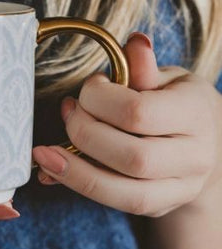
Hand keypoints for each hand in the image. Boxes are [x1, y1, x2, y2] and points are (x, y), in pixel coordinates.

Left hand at [32, 32, 221, 216]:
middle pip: (131, 156)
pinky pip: (116, 203)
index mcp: (196, 113)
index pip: (138, 112)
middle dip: (85, 133)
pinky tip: (52, 170)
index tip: (89, 87)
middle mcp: (194, 156)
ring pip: (123, 191)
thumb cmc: (176, 104)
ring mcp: (180, 188)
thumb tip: (135, 42)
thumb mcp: (168, 78)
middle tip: (68, 112)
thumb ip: (145, 68)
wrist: (207, 147)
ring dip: (73, 169)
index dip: (100, 99)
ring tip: (43, 152)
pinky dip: (78, 186)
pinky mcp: (158, 206)